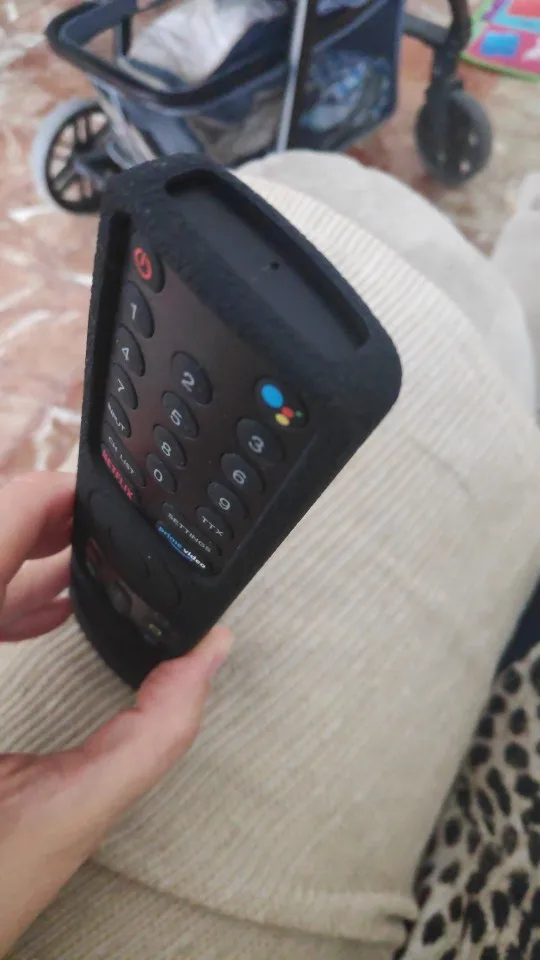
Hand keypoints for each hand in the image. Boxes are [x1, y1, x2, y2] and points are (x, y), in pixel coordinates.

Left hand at [0, 472, 232, 956]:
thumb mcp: (70, 814)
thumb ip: (153, 734)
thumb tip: (208, 658)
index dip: (43, 499)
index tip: (95, 498)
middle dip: (39, 521)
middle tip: (101, 525)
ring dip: (22, 555)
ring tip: (85, 560)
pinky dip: (8, 595)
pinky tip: (44, 608)